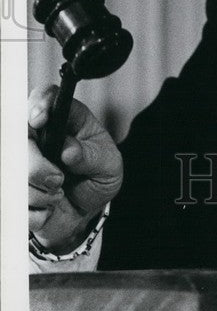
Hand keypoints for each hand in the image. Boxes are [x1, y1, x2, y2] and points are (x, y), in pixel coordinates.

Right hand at [28, 85, 122, 253]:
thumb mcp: (109, 164)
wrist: (89, 209)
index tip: (40, 119)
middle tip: (59, 180)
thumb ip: (92, 156)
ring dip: (38, 192)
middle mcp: (39, 136)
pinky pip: (14, 203)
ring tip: (59, 195)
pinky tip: (48, 211)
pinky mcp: (15, 191)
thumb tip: (69, 150)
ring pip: (13, 173)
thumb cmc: (99, 176)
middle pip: (20, 137)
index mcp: (65, 120)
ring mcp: (23, 163)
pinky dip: (35, 213)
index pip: (45, 98)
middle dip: (35, 164)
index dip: (38, 103)